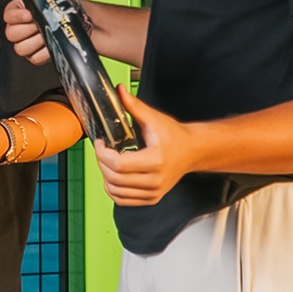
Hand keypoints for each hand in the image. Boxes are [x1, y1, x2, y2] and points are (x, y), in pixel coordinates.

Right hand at [2, 0, 49, 64]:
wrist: (60, 18)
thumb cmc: (49, 8)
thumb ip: (37, 1)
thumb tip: (39, 7)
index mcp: (15, 14)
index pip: (8, 16)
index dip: (17, 16)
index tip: (29, 15)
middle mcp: (15, 30)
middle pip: (11, 34)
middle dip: (28, 29)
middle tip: (40, 24)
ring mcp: (23, 45)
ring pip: (21, 48)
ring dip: (36, 41)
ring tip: (46, 34)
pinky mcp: (33, 56)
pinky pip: (35, 58)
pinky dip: (44, 52)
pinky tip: (49, 44)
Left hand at [93, 86, 195, 204]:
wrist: (192, 151)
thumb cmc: (175, 136)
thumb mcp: (154, 118)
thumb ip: (134, 106)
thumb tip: (120, 91)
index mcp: (155, 160)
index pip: (118, 164)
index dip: (102, 153)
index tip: (99, 143)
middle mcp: (155, 180)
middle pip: (114, 178)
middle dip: (101, 163)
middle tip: (101, 150)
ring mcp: (154, 192)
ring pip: (116, 191)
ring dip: (105, 176)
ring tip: (107, 162)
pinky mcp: (152, 198)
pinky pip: (123, 200)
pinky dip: (113, 190)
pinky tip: (113, 176)